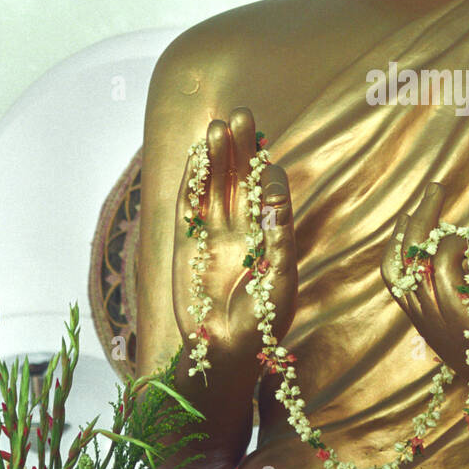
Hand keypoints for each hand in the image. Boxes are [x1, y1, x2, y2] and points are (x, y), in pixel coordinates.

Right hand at [172, 108, 296, 369]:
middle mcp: (243, 229)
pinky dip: (192, 180)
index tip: (265, 157)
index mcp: (270, 235)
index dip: (265, 171)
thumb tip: (273, 186)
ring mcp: (213, 233)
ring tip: (218, 126)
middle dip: (240, 149)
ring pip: (215, 186)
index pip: (267, 192)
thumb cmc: (262, 321)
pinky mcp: (186, 243)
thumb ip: (279, 232)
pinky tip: (197, 154)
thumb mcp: (281, 277)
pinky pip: (190, 205)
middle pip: (240, 179)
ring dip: (216, 157)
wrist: (224, 353)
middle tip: (241, 114)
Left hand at [381, 183, 468, 381]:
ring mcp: (418, 313)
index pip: (448, 252)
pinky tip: (404, 237)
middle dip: (426, 214)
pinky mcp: (417, 317)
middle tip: (437, 186)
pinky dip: (396, 257)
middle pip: (414, 250)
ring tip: (412, 209)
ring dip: (403, 234)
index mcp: (452, 303)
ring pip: (396, 265)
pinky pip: (395, 282)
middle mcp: (427, 307)